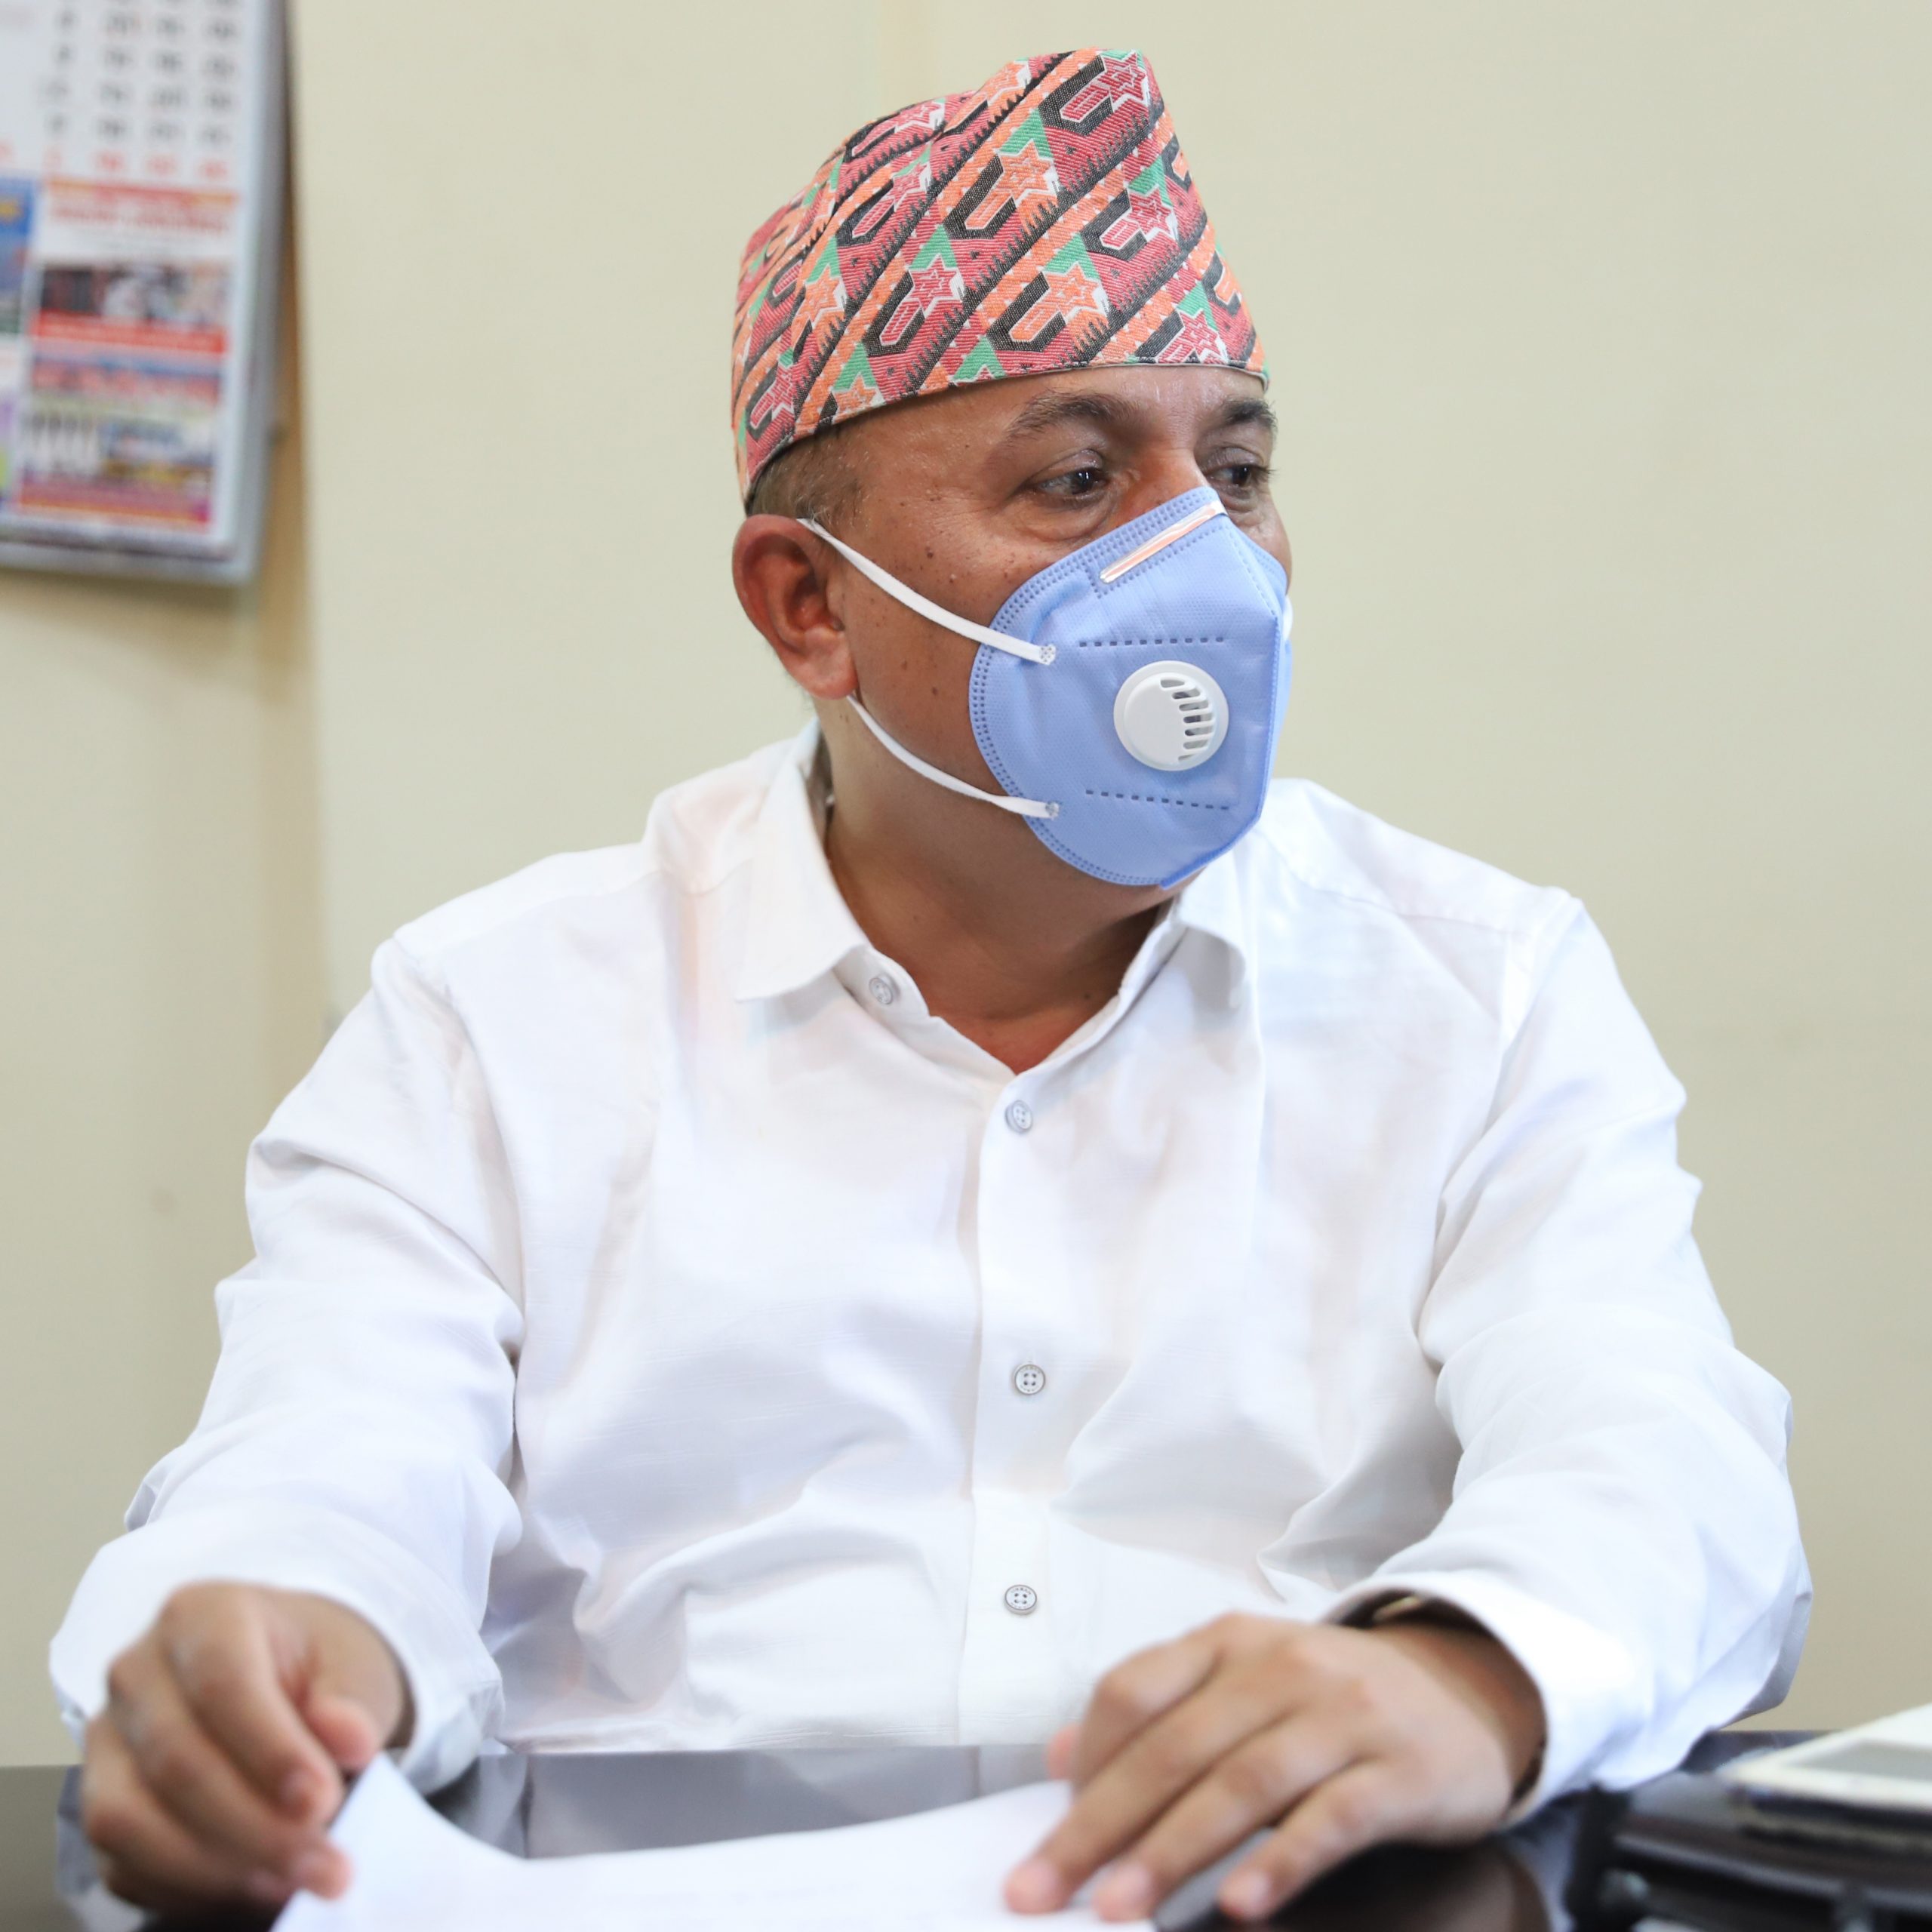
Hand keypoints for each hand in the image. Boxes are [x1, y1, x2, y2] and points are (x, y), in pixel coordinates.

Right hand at [80, 1583, 410, 1914]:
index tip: (321, 1801)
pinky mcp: (100, 1801)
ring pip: (131, 1819)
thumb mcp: (356, 1663)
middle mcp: (139, 1672)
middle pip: (176, 1761)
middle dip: (255, 1827)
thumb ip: (353, 1699)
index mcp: (202, 1614)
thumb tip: (349, 1737)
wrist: (289, 1678)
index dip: (269, 1751)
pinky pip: (121, 1862)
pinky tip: (256, 1886)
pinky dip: (188, 1889)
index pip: (222, 1684)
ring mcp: (108, 1740)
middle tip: (325, 1864)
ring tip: (295, 1880)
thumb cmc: (319, 1666)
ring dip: (218, 1867)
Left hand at [1003, 1611, 1544, 1921]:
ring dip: (1173, 1850)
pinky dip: (1280, 1860)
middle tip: (1044, 1890)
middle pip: (1175, 1747)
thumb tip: (1060, 1756)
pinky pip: (1331, 1818)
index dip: (1084, 1764)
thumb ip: (1156, 1712)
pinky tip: (1237, 1904)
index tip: (1043, 1835)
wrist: (1470, 1690)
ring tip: (1119, 1908)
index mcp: (1229, 1643)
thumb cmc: (1332, 1701)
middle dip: (1101, 1825)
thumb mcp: (1243, 1684)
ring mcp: (1344, 1715)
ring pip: (1243, 1783)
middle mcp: (1280, 1668)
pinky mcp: (1400, 1771)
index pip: (1133, 1690)